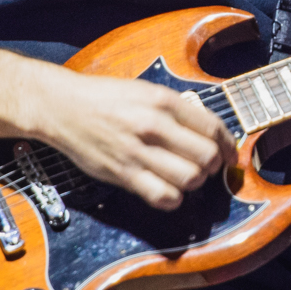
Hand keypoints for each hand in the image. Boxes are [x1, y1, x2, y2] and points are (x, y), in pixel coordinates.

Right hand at [27, 65, 235, 211]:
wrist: (62, 106)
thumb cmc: (105, 98)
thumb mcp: (145, 91)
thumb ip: (176, 110)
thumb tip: (208, 133)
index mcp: (163, 101)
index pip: (212, 127)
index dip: (227, 145)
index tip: (228, 154)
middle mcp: (154, 125)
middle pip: (206, 157)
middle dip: (213, 166)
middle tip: (206, 167)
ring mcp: (138, 151)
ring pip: (190, 179)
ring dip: (194, 183)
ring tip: (186, 177)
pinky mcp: (123, 173)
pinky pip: (163, 196)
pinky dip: (173, 198)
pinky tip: (168, 190)